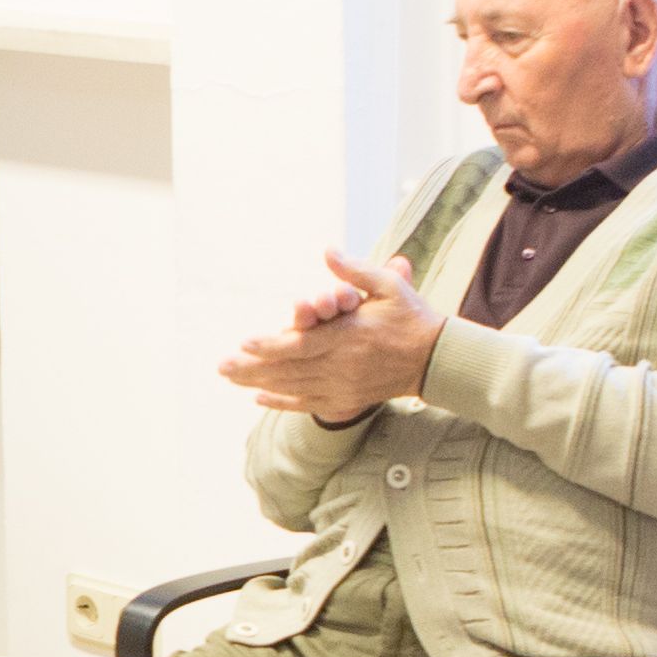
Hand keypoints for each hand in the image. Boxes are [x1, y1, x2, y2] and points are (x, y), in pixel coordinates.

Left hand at [221, 247, 441, 421]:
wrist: (436, 359)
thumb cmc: (411, 317)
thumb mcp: (389, 286)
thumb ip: (355, 271)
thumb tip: (327, 251)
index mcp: (349, 335)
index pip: (302, 343)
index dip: (270, 345)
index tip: (244, 342)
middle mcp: (342, 365)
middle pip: (289, 369)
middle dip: (251, 368)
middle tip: (221, 365)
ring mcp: (343, 386)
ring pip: (293, 387)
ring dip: (259, 383)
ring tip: (231, 378)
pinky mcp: (347, 401)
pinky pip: (308, 404)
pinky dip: (282, 401)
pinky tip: (259, 397)